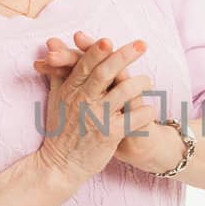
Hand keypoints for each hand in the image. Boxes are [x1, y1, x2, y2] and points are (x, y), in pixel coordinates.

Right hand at [32, 33, 154, 181]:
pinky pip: (133, 118)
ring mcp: (96, 117)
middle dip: (124, 56)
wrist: (60, 165)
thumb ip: (59, 73)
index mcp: (70, 90)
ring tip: (148, 81)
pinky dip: (145, 112)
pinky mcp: (109, 135)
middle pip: (105, 72)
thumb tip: (54, 47)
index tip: (109, 40)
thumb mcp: (55, 99)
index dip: (96, 51)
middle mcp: (83, 101)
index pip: (84, 65)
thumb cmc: (60, 130)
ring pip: (123, 92)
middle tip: (142, 44)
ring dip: (140, 83)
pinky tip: (150, 110)